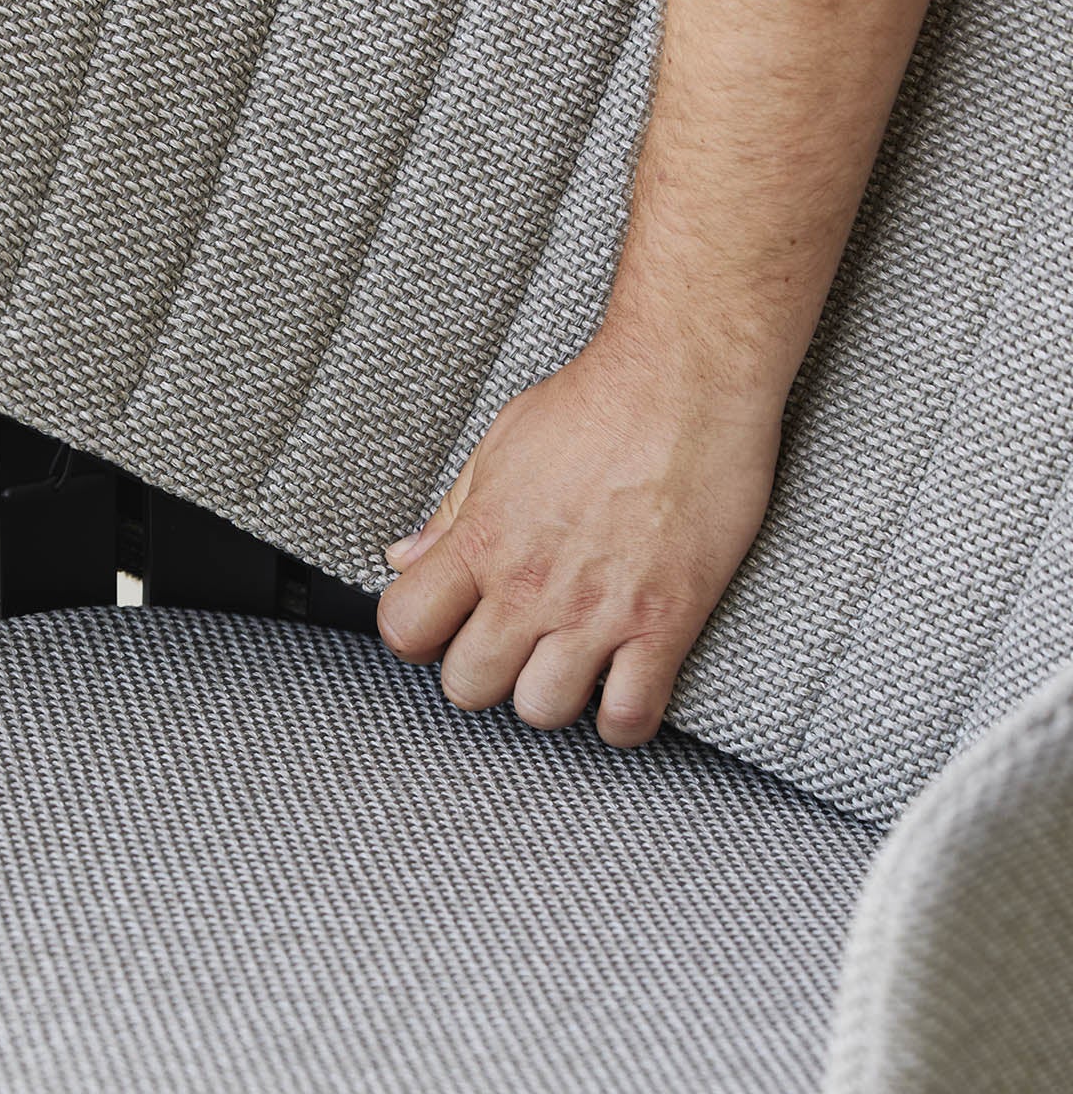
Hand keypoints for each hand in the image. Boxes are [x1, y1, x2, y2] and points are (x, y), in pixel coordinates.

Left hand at [376, 330, 784, 748]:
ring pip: (541, 711)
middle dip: (484, 676)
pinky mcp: (665, 621)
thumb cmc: (600, 400)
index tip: (443, 630)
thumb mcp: (500, 446)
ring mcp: (597, 610)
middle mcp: (530, 585)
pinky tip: (625, 687)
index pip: (404, 629)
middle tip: (512, 650)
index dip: (418, 638)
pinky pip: (630, 715)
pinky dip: (624, 717)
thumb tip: (405, 557)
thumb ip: (452, 513)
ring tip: (570, 666)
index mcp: (481, 541)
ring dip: (553, 697)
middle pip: (469, 686)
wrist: (689, 375)